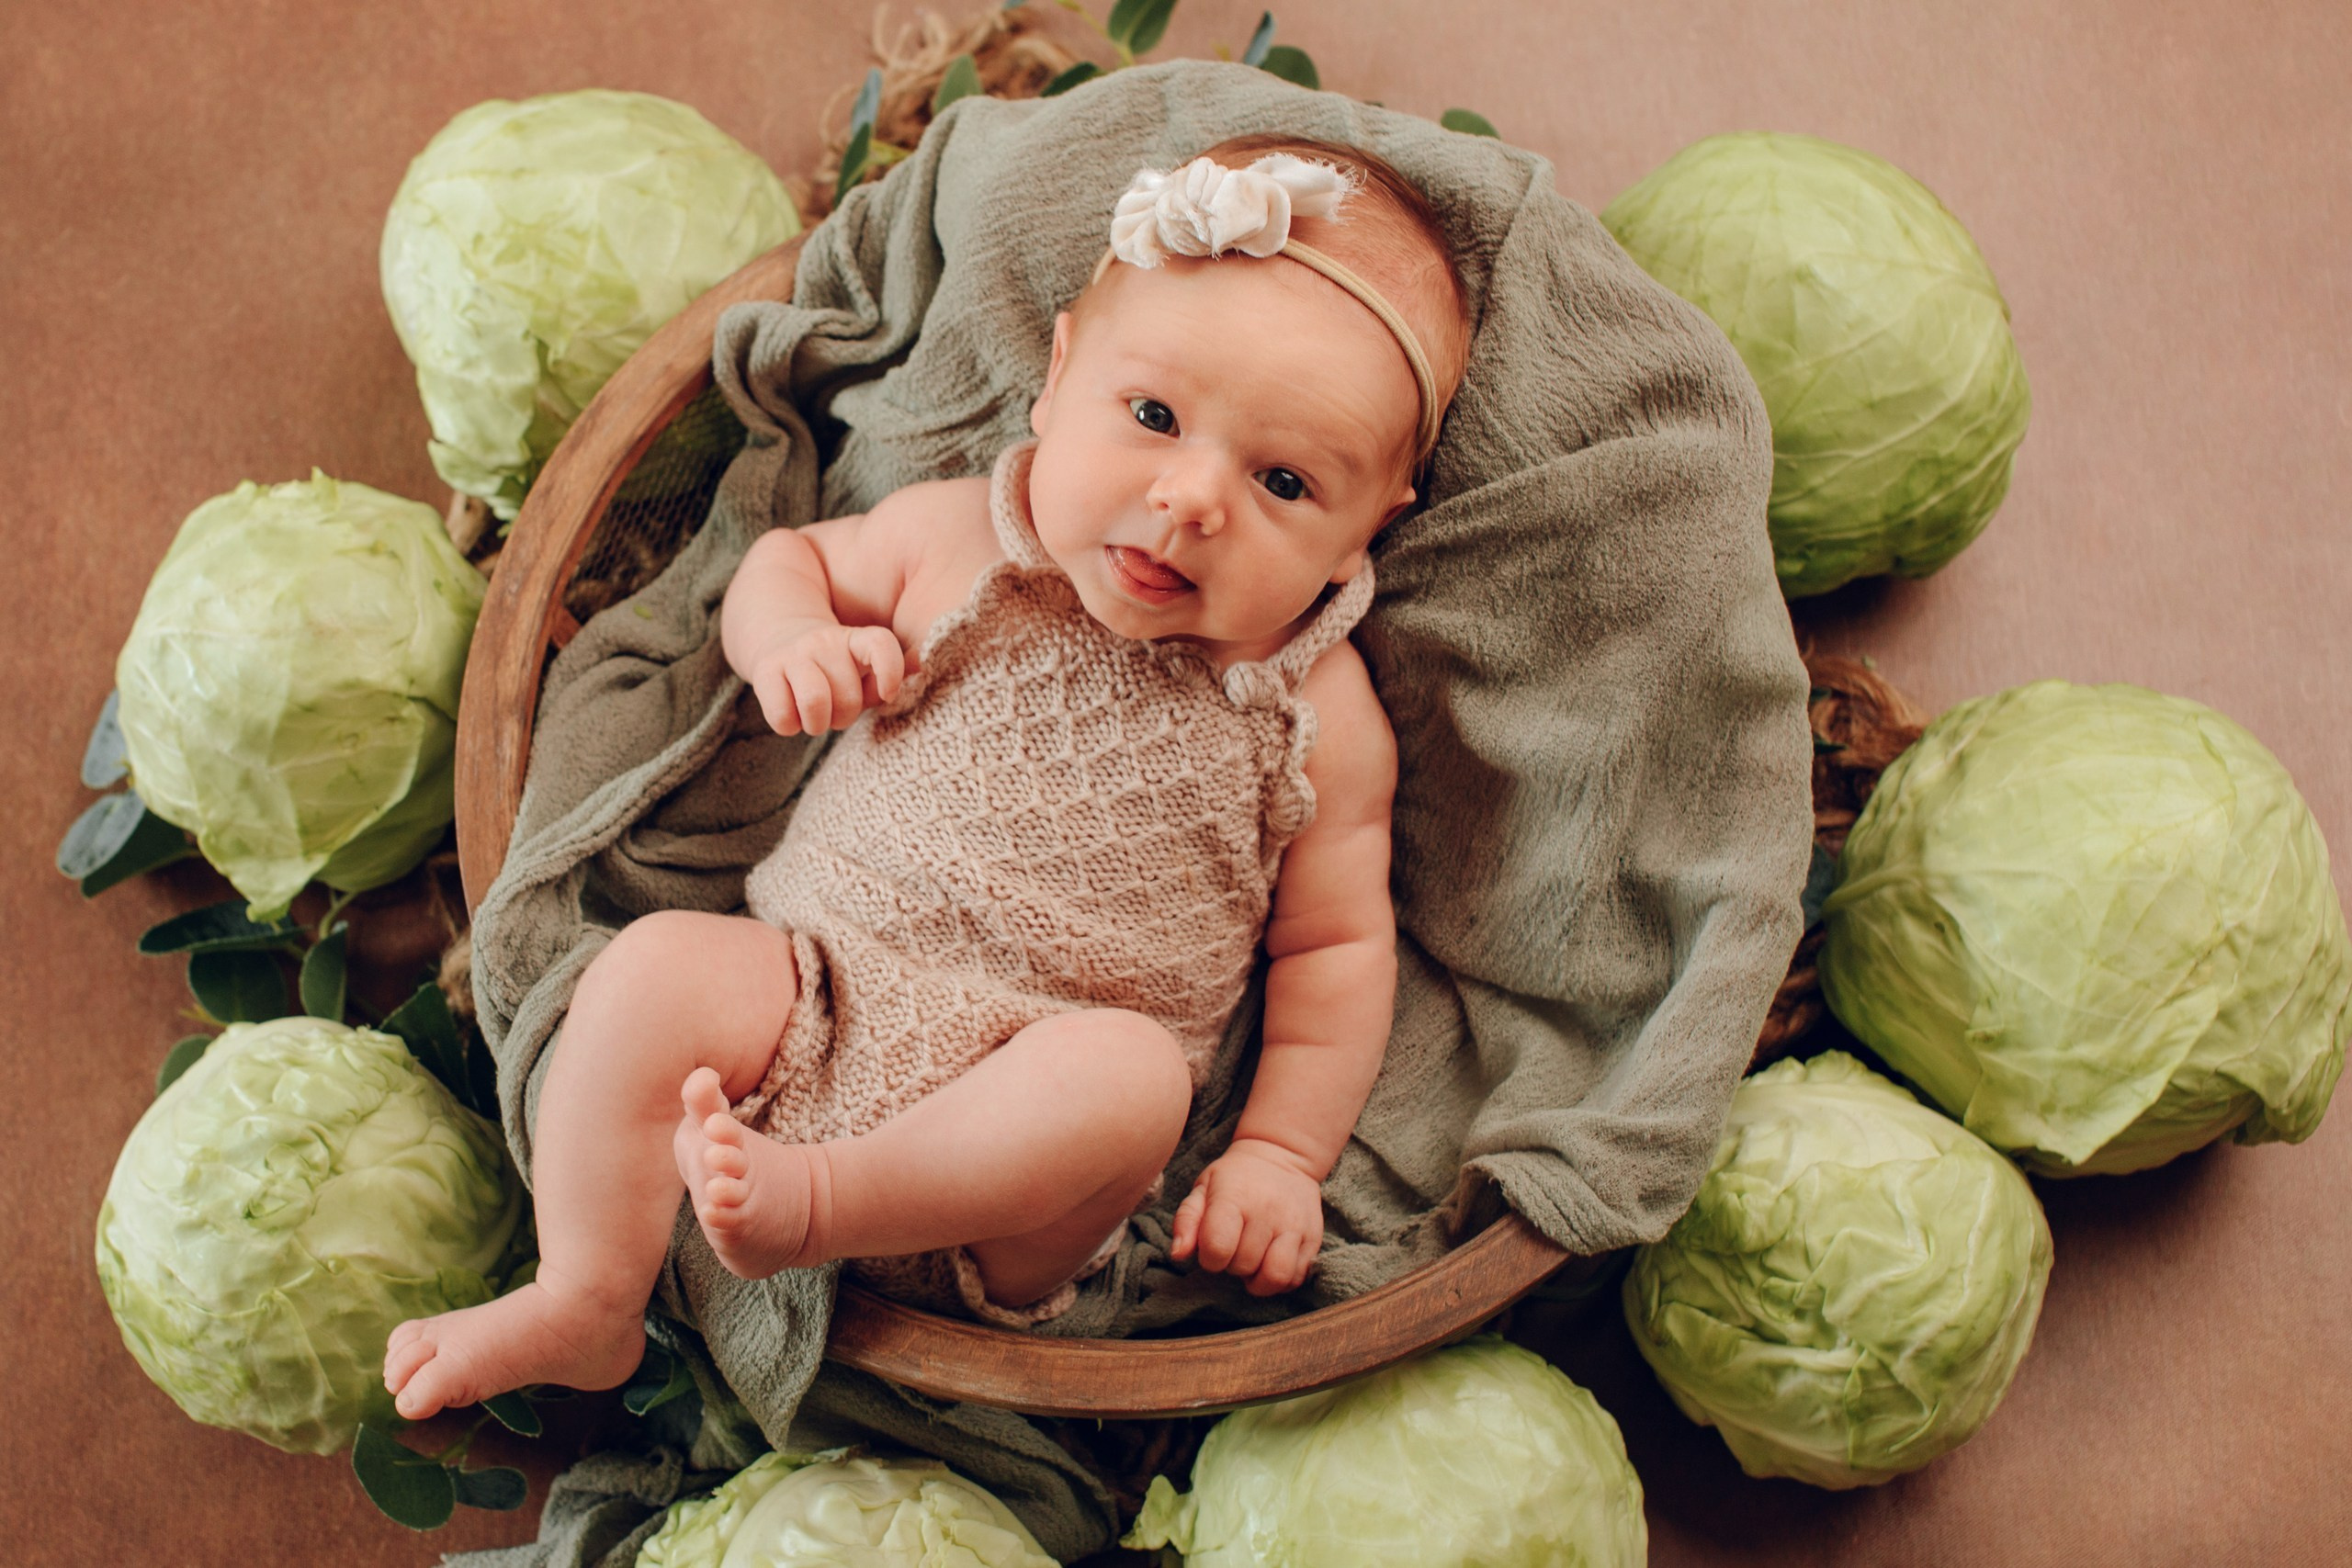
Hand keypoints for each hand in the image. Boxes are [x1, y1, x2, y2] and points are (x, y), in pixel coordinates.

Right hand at [744, 620, 914, 735]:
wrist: (779, 640)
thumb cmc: (833, 670)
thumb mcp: (862, 671)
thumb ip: (886, 679)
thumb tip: (915, 672)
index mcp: (857, 641)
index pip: (880, 645)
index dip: (890, 672)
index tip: (888, 695)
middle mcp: (825, 642)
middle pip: (847, 695)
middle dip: (845, 716)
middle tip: (836, 712)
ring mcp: (794, 654)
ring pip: (814, 701)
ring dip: (818, 723)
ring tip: (816, 720)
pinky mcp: (765, 670)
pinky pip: (782, 714)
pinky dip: (789, 725)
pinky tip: (792, 717)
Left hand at [1170, 1139, 1323, 1296]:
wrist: (1283, 1156)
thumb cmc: (1235, 1177)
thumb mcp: (1204, 1187)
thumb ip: (1187, 1221)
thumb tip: (1178, 1254)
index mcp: (1235, 1197)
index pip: (1217, 1247)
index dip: (1210, 1258)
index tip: (1214, 1247)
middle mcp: (1268, 1211)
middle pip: (1244, 1265)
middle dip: (1233, 1265)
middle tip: (1235, 1247)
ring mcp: (1294, 1225)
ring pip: (1275, 1276)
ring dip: (1258, 1280)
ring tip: (1254, 1263)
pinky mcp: (1313, 1238)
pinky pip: (1296, 1277)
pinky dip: (1280, 1280)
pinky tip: (1271, 1262)